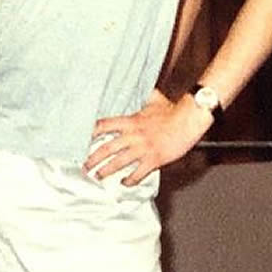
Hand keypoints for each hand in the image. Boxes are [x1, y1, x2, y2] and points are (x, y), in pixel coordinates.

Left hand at [85, 89, 211, 185]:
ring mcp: (143, 148)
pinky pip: (138, 173)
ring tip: (98, 176)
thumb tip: (141, 88)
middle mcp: (134, 136)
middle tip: (85, 166)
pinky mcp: (154, 159)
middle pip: (107, 148)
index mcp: (131, 121)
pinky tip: (125, 183)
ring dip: (106, 171)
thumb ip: (144, 97)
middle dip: (93, 159)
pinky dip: (130, 180)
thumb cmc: (174, 109)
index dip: (91, 133)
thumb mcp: (154, 99)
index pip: (104, 126)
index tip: (82, 139)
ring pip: (119, 163)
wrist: (189, 119)